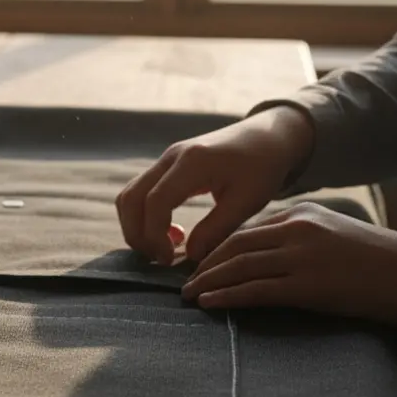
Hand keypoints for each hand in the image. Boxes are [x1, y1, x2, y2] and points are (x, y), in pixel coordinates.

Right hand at [116, 106, 314, 264]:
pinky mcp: (166, 165)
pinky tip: (171, 232)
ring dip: (137, 226)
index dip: (154, 236)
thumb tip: (191, 256)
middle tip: (161, 259)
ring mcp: (165, 159)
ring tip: (164, 248)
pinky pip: (139, 192)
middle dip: (137, 235)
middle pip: (131, 198)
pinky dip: (144, 216)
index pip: (155, 202)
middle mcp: (171, 157)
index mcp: (192, 163)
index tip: (169, 260)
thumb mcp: (247, 201)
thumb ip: (217, 229)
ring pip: (129, 195)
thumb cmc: (263, 167)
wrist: (267, 136)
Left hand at [181, 202, 396, 325]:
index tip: (199, 263)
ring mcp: (302, 257)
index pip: (247, 231)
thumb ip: (299, 240)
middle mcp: (298, 230)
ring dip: (208, 282)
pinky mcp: (308, 285)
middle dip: (205, 264)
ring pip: (240, 267)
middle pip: (235, 246)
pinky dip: (227, 296)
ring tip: (189, 295)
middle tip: (184, 281)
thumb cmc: (378, 262)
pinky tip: (210, 303)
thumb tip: (263, 260)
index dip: (217, 249)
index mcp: (302, 214)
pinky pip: (256, 290)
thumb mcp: (333, 237)